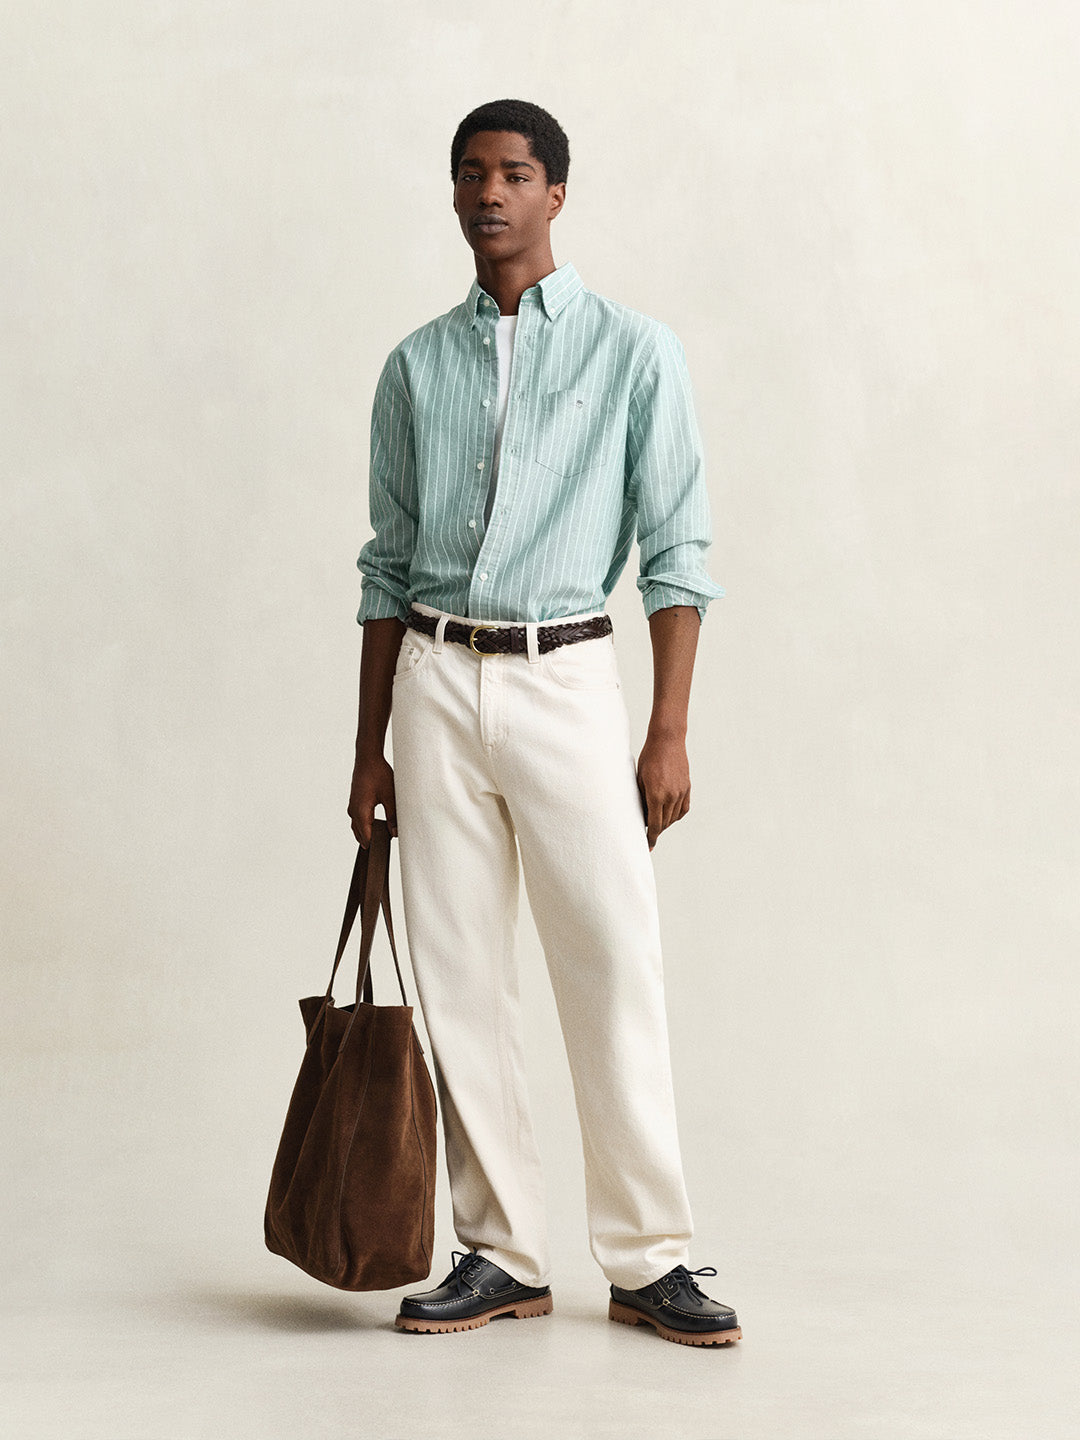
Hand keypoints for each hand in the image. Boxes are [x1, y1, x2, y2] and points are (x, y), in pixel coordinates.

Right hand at [348, 753, 397, 847]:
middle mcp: (353, 811)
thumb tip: (395, 833)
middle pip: (360, 834)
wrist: (367, 758)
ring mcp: (352, 806)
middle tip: (383, 850)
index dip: (375, 845)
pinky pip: (357, 819)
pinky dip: (364, 826)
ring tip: (380, 841)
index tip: (383, 853)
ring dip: (367, 834)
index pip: (366, 837)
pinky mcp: (355, 802)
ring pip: (358, 827)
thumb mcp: (390, 796)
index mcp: (361, 812)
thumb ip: (393, 816)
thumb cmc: (378, 774)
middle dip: (371, 841)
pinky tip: (375, 827)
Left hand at [636, 731, 690, 850]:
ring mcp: (681, 792)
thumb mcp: (639, 778)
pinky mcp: (687, 787)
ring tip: (657, 823)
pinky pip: (683, 809)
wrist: (667, 740)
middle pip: (664, 823)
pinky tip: (669, 815)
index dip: (651, 838)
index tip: (648, 846)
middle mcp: (670, 796)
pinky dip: (676, 815)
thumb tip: (643, 815)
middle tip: (648, 833)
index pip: (654, 824)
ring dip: (665, 823)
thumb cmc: (649, 757)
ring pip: (674, 818)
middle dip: (656, 830)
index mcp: (656, 795)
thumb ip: (642, 799)